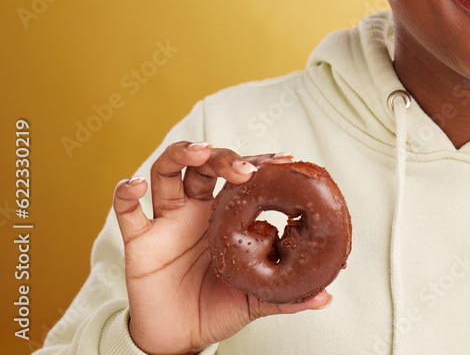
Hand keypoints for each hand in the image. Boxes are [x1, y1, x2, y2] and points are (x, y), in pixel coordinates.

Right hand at [113, 142, 329, 354]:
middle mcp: (195, 209)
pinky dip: (126, 193)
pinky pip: (126, 211)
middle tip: (243, 168)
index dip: (261, 163)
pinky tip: (135, 185)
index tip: (285, 160)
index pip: (242, 176)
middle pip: (204, 165)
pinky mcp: (140, 241)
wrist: (178, 338)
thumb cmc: (218, 308)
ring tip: (199, 151)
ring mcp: (167, 221)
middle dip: (223, 157)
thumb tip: (326, 297)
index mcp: (225, 215)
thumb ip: (287, 296)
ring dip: (181, 155)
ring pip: (166, 172)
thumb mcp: (256, 299)